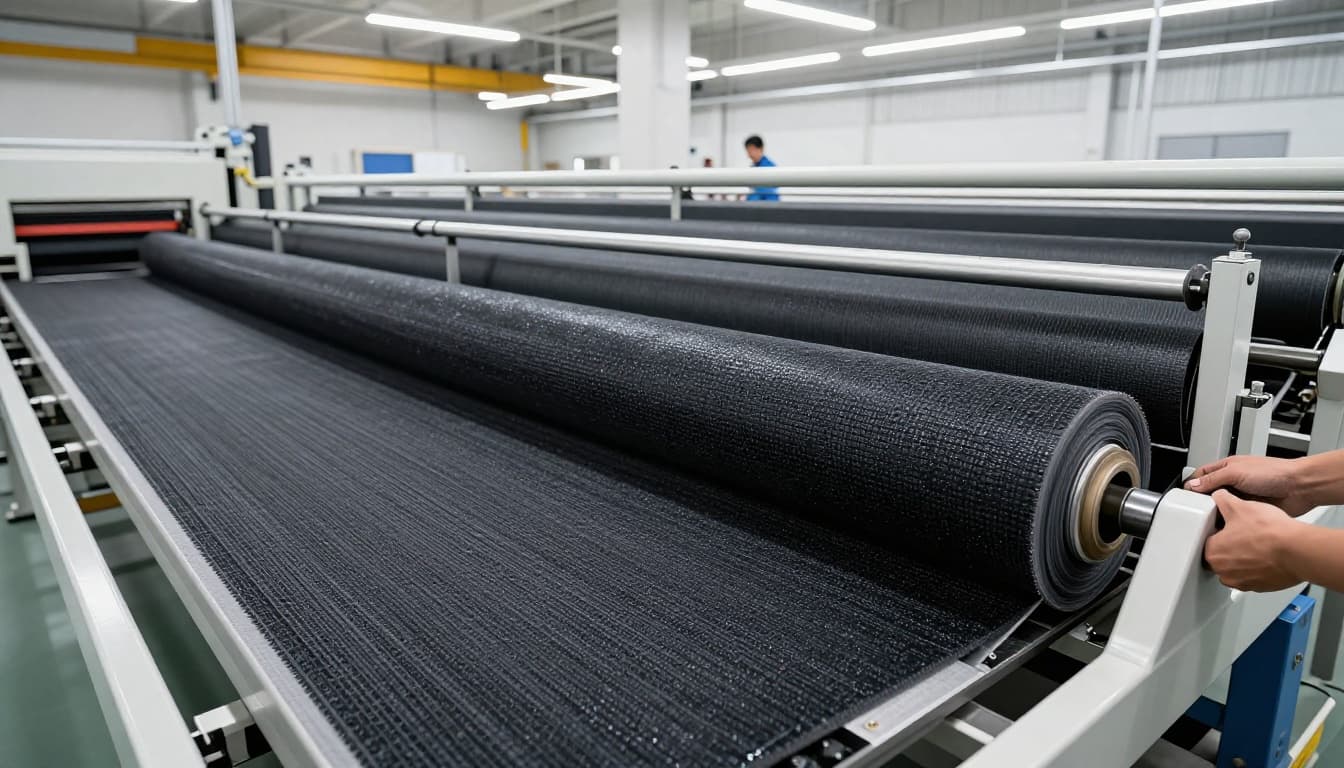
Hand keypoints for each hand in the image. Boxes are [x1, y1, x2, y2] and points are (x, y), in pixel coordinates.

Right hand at [1184, 455, 1313, 516]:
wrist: (1299, 488)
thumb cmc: (1274, 472)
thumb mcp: (1236, 472)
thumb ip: (1213, 479)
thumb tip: (1192, 486)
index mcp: (1227, 468)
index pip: (1201, 476)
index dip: (1191, 485)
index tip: (1183, 498)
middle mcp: (1233, 483)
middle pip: (1209, 493)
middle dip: (1201, 502)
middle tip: (1194, 512)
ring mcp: (1242, 497)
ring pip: (1221, 506)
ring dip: (1216, 513)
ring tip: (1207, 521)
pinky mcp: (1250, 510)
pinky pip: (1234, 517)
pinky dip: (1229, 521)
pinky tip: (1224, 525)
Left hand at [1203, 490, 1300, 591]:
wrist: (1297, 551)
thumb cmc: (1269, 533)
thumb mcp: (1239, 506)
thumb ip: (1223, 499)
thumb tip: (1219, 496)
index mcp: (1213, 552)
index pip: (1207, 540)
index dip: (1219, 530)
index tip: (1228, 526)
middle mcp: (1224, 571)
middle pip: (1220, 556)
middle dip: (1229, 546)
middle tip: (1242, 534)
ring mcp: (1242, 582)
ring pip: (1236, 568)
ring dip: (1243, 558)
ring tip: (1256, 544)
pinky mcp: (1260, 587)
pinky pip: (1254, 577)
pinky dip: (1258, 568)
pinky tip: (1267, 555)